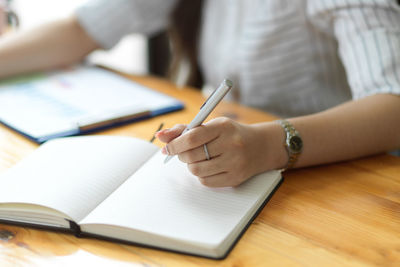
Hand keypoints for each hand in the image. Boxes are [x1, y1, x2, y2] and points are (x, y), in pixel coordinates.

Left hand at [156, 117, 273, 186]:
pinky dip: (201, 175)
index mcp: (223, 127)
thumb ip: (185, 130)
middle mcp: (231, 144)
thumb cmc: (231, 134)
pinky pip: (206, 181)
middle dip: (182, 155)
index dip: (174, 144)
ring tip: (198, 159)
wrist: (261, 147)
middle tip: (184, 152)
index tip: (166, 148)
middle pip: (192, 155)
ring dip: (191, 165)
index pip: (192, 138)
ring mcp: (234, 163)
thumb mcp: (212, 125)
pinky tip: (208, 167)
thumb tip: (160, 136)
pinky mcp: (235, 178)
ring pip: (197, 170)